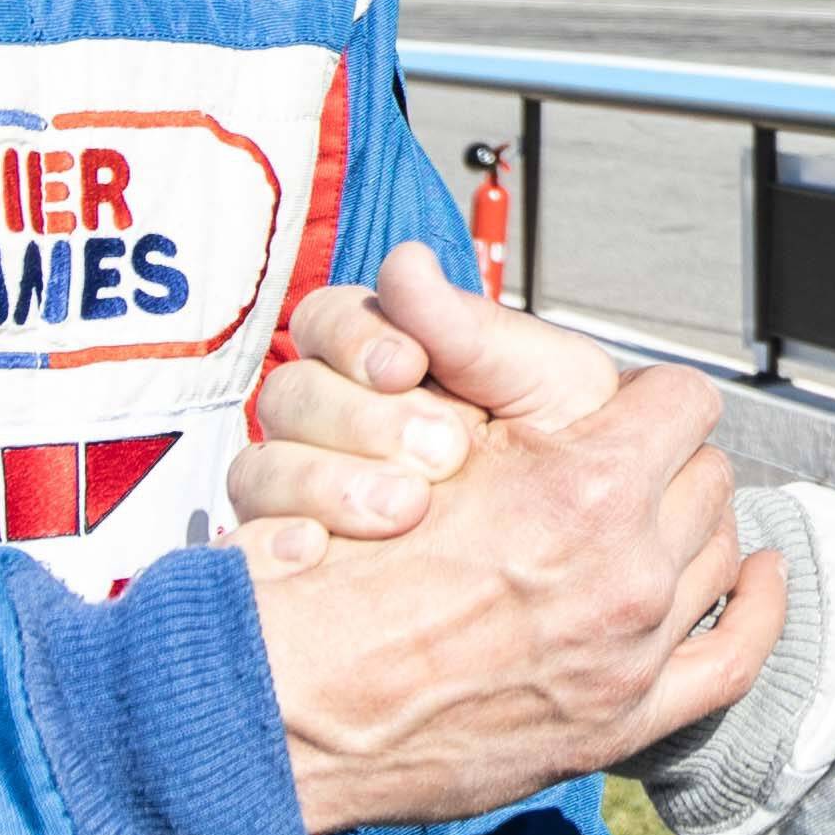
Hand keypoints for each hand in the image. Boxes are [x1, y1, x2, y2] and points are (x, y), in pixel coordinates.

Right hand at [241, 244, 634, 555]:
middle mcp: (334, 421)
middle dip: (360, 420)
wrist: (586, 571)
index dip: (355, 338)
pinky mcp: (290, 558)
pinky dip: (274, 543)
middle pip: (289, 393)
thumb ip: (473, 330)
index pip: (324, 321)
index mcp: (388, 365)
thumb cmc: (573, 465)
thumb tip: (405, 262)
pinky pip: (248, 544)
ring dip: (326, 484)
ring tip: (405, 512)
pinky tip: (319, 552)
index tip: (407, 367)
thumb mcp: (551, 388)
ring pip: (262, 468)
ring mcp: (305, 492)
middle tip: (439, 454)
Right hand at [241, 247, 777, 832]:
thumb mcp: (385, 441)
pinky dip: (755, 611)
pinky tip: (757, 579)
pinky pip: (735, 659)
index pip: (678, 400)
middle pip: (706, 475)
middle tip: (620, 462)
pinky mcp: (623, 719)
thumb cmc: (331, 583)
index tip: (613, 406)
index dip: (640, 396)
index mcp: (585, 487)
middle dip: (665, 460)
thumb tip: (414, 269)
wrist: (292, 717)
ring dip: (691, 525)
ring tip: (656, 515)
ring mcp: (632, 652)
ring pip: (719, 552)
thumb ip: (434, 351)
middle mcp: (628, 570)